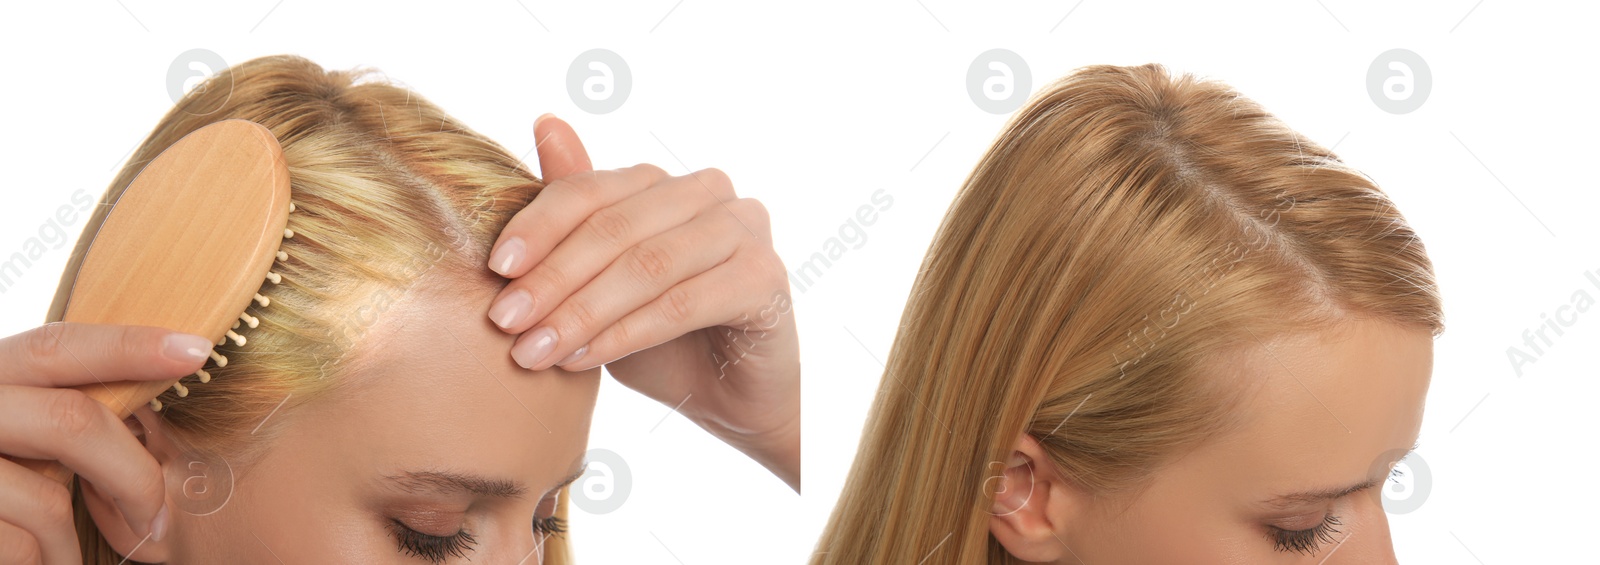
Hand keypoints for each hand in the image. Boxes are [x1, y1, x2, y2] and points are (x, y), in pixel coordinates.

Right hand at [0, 322, 209, 563]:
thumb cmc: (2, 491)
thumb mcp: (20, 435)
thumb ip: (64, 415)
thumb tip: (160, 398)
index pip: (55, 346)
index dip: (127, 346)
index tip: (196, 350)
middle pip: (70, 421)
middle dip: (132, 475)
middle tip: (160, 521)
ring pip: (49, 500)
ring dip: (70, 542)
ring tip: (62, 554)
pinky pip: (22, 546)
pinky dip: (43, 563)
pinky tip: (33, 562)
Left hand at [486, 115, 799, 490]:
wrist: (732, 398)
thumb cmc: (664, 337)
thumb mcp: (604, 278)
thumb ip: (577, 215)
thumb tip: (545, 120)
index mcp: (665, 182)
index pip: (590, 189)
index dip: (538, 226)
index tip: (495, 269)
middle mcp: (710, 192)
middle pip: (615, 227)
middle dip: (552, 278)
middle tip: (504, 321)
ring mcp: (745, 229)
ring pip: (647, 265)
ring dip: (582, 312)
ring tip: (535, 351)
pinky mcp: (765, 277)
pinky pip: (681, 303)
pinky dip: (626, 333)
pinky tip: (584, 360)